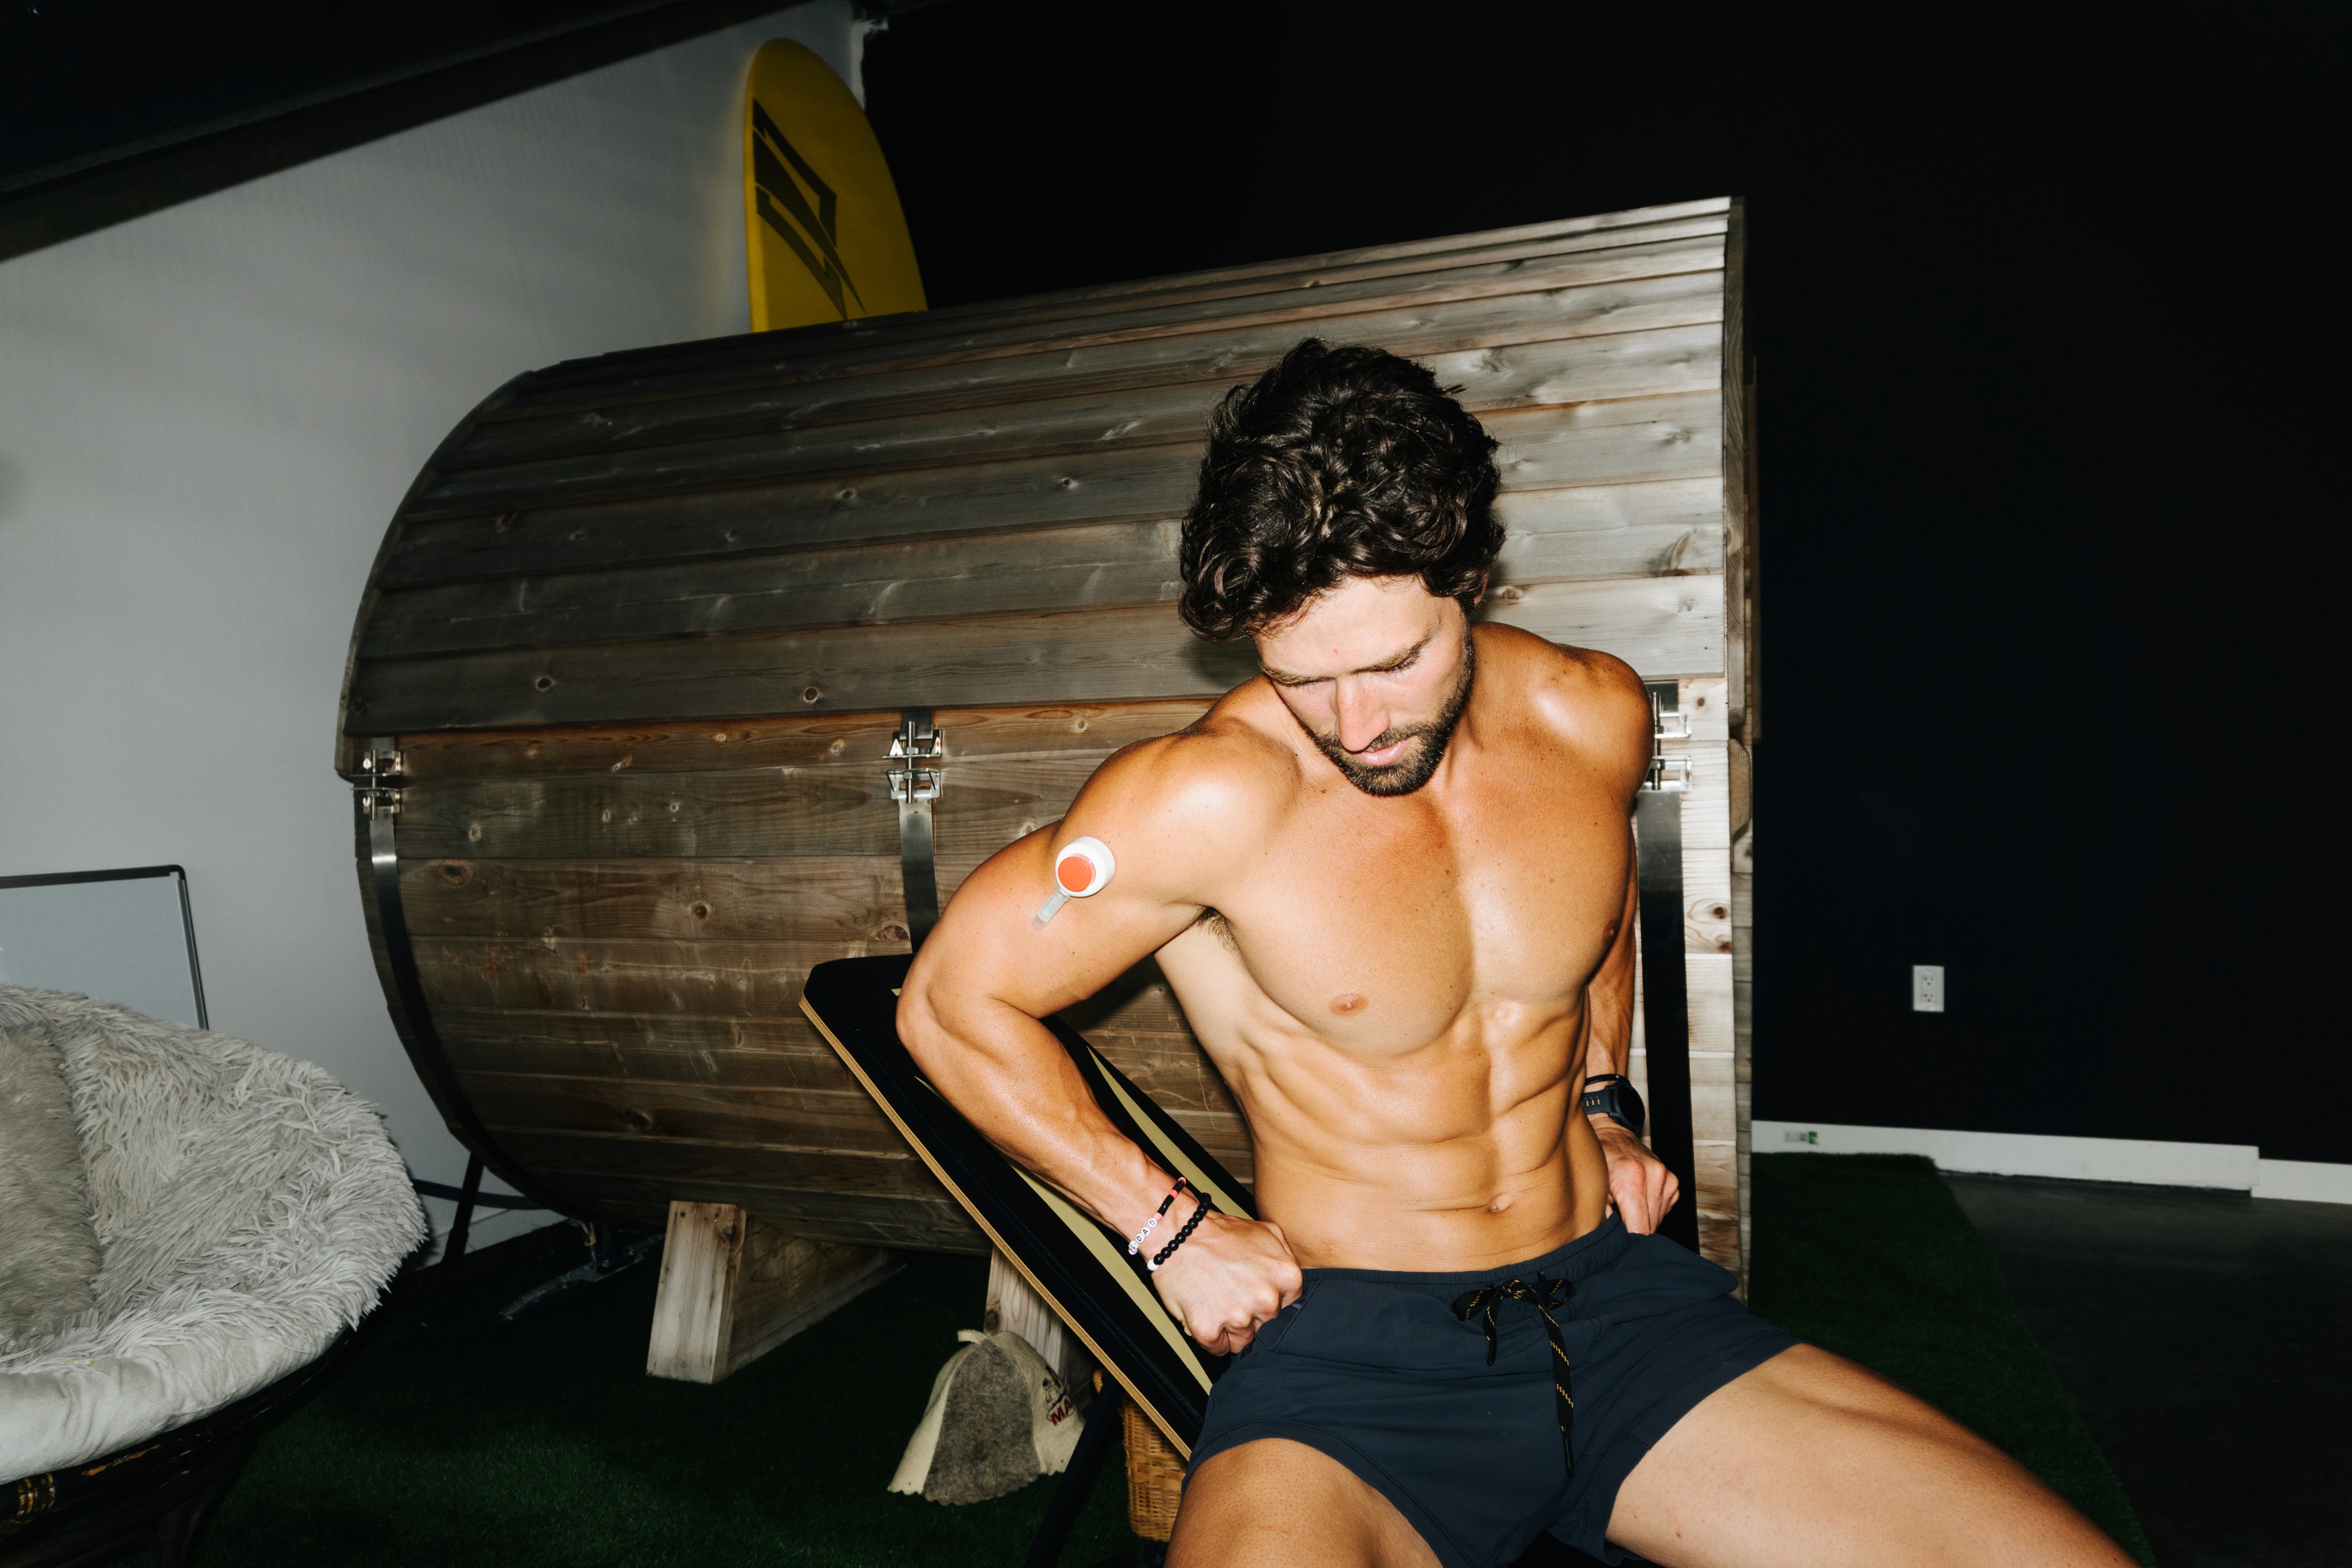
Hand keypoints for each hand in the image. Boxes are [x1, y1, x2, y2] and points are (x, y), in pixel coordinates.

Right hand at [1149, 1204, 1303, 1354]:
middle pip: (1265, 1326)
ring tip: (1216, 1300)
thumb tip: (1293, 1283)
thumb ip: (1287, 1258)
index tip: (1253, 1292)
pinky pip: (1217, 1349)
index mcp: (1286, 1277)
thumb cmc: (1219, 1233)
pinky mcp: (1208, 1329)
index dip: (1268, 1301)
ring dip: (1229, 1328)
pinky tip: (1204, 1312)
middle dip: (1250, 1315)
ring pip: (1242, 1341)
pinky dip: (1209, 1336)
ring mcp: (1238, 1316)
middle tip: (1231, 1292)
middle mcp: (1266, 1300)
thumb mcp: (1267, 1232)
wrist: (1177, 1233)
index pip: (1288, 1308)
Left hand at [1593, 1118, 1679, 1233]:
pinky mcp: (1672, 1181)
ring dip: (1642, 1220)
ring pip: (1657, 1220)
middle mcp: (1654, 1175)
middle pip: (1650, 1226)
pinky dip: (1650, 1211)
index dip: (1629, 1241)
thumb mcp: (1591, 1185)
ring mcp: (1666, 1177)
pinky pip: (1663, 1209)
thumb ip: (1602, 1214)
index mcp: (1632, 1177)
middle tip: (1617, 1223)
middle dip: (1633, 1231)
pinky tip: (1636, 1200)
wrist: (1612, 1133)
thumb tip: (1612, 1240)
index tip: (1619, 1245)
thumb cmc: (1597, 1158)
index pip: (1640, 1228)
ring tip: (1624, 1206)